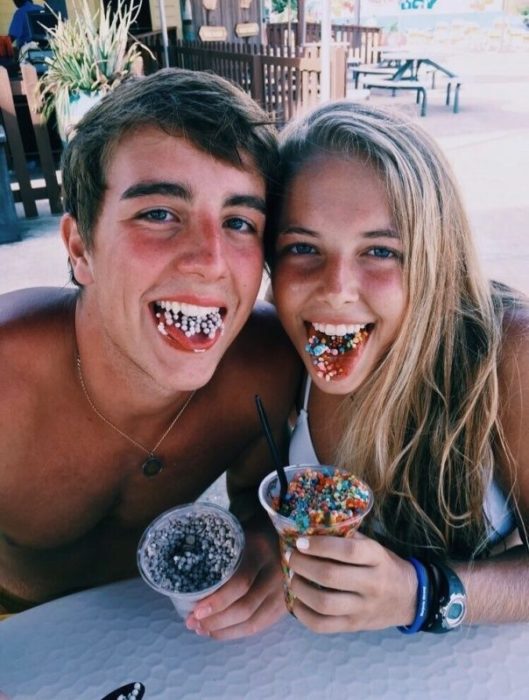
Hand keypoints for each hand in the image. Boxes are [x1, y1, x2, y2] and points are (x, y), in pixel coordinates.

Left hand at [185, 525, 285, 639]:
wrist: (285, 538)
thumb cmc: (253, 533)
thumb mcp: (238, 532)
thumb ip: (220, 548)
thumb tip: (185, 568)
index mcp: (260, 550)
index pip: (240, 582)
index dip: (218, 601)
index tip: (195, 611)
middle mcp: (276, 572)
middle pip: (245, 607)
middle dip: (215, 621)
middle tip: (192, 624)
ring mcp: (283, 591)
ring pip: (252, 622)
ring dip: (224, 631)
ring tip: (201, 630)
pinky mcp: (285, 604)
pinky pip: (260, 626)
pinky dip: (237, 633)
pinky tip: (219, 632)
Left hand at [288, 532, 416, 633]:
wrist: (409, 598)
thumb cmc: (384, 565)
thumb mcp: (373, 547)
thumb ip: (347, 539)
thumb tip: (311, 528)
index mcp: (377, 558)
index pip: (348, 551)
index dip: (321, 545)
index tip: (301, 542)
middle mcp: (372, 584)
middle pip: (331, 576)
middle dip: (303, 565)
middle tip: (291, 557)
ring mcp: (363, 609)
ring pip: (325, 604)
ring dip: (300, 589)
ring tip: (292, 578)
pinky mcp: (354, 626)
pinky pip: (323, 625)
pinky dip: (303, 614)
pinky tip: (297, 600)